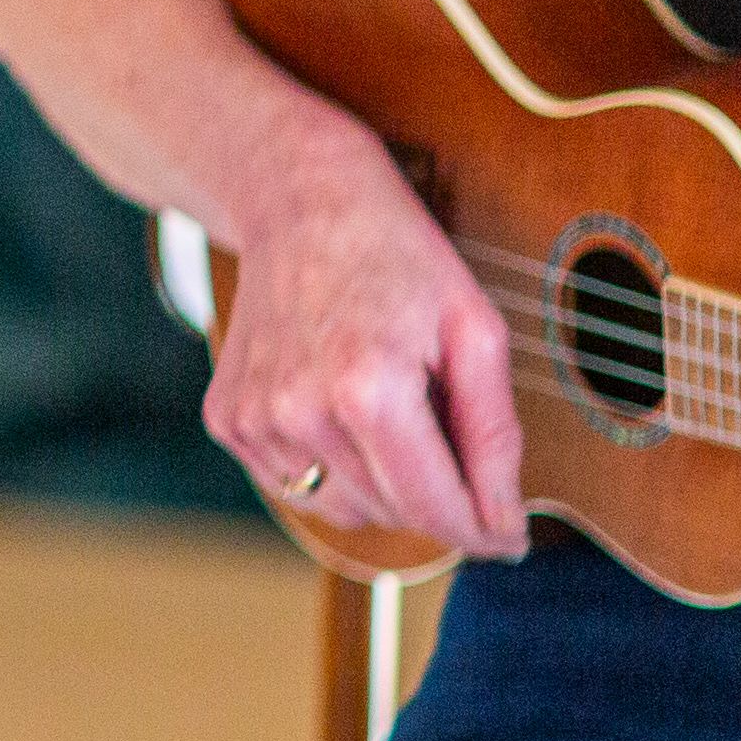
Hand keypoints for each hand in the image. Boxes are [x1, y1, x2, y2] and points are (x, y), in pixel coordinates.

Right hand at [201, 156, 525, 565]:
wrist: (299, 203)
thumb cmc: (398, 257)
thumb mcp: (475, 331)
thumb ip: (493, 435)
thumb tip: (503, 526)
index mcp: (369, 391)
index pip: (436, 509)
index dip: (486, 532)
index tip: (512, 536)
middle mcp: (300, 414)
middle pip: (394, 514)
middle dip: (439, 498)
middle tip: (453, 435)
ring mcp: (255, 421)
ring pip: (346, 510)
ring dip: (385, 486)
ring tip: (394, 413)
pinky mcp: (228, 421)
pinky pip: (298, 486)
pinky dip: (334, 468)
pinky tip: (342, 409)